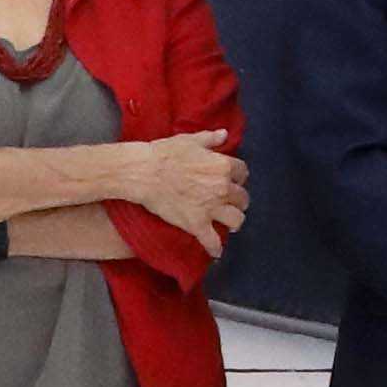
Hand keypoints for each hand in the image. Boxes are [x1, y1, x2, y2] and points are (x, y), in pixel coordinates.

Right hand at [110, 131, 249, 242]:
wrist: (144, 172)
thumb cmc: (165, 153)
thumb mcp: (191, 140)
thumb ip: (210, 139)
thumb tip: (224, 134)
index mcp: (223, 166)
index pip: (242, 173)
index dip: (237, 176)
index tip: (232, 179)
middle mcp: (222, 188)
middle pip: (242, 198)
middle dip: (238, 200)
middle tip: (230, 202)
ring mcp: (211, 208)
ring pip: (236, 220)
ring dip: (234, 222)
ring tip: (229, 224)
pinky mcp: (196, 224)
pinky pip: (212, 242)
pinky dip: (215, 248)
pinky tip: (215, 251)